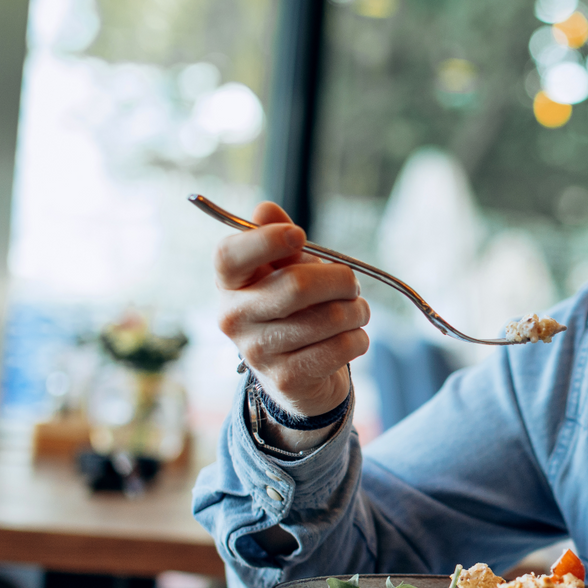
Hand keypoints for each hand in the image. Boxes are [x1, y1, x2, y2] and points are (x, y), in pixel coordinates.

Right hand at [216, 202, 368, 419]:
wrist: (297, 375)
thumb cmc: (292, 310)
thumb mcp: (283, 271)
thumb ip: (277, 240)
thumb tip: (265, 209)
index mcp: (230, 284)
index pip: (230, 256)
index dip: (265, 240)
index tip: (299, 234)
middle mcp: (234, 318)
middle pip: (296, 286)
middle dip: (340, 280)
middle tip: (351, 284)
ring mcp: (258, 352)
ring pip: (329, 318)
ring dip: (356, 311)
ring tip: (354, 312)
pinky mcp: (287, 379)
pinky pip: (341, 347)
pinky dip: (358, 338)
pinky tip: (350, 337)